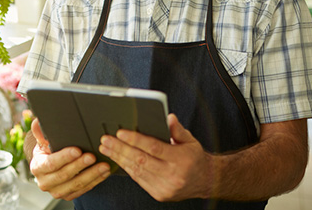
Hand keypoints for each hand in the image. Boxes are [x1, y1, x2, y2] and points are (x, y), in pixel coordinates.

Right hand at [29, 118, 111, 199]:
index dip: (64, 157)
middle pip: (64, 175)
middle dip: (80, 165)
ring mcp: (57, 191)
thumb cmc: (47, 151)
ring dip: (92, 175)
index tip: (77, 150)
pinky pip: (83, 190)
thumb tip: (39, 122)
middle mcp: (45, 182)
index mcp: (38, 167)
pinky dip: (95, 181)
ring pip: (76, 184)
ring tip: (103, 166)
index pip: (51, 163)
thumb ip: (40, 132)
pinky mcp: (68, 195)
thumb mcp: (42, 141)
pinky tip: (103, 173)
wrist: (48, 167)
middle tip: (92, 156)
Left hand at [98, 113, 213, 200]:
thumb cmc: (195, 158)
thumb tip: (168, 117)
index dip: (135, 140)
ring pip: (137, 171)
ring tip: (106, 148)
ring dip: (119, 158)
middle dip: (120, 149)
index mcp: (181, 159)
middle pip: (141, 160)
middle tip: (106, 140)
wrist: (205, 182)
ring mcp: (165, 187)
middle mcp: (172, 175)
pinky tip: (118, 159)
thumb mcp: (190, 140)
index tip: (120, 132)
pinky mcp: (158, 194)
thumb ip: (177, 129)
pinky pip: (138, 179)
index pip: (154, 148)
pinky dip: (127, 168)